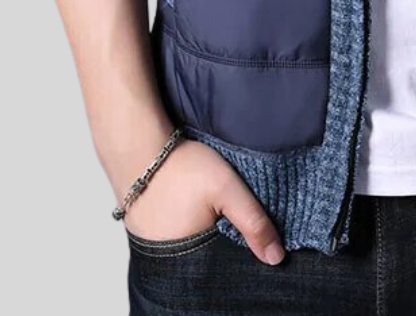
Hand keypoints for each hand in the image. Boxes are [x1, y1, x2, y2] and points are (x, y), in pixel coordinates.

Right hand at [121, 139, 284, 264]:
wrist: (139, 148)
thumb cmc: (181, 167)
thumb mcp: (226, 189)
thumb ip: (253, 222)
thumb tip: (276, 257)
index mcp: (193, 260)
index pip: (227, 267)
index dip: (244, 252)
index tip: (258, 237)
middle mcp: (171, 263)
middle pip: (211, 259)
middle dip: (226, 244)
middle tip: (232, 217)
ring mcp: (157, 249)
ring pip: (195, 249)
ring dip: (207, 235)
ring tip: (213, 212)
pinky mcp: (148, 233)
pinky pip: (177, 237)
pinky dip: (190, 227)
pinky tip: (196, 210)